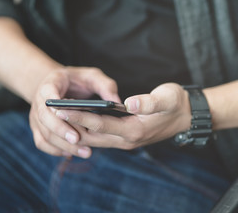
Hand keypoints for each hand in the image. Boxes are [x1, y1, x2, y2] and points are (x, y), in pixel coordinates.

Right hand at [29, 67, 120, 157]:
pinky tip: (72, 154)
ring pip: (45, 134)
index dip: (56, 105)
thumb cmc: (77, 79)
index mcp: (50, 84)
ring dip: (62, 144)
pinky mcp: (38, 128)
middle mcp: (39, 101)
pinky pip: (42, 142)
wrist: (57, 84)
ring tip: (85, 152)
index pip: (48, 94)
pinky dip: (55, 150)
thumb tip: (116, 102)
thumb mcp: (92, 76)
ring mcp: (36, 116)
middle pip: (44, 118)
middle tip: (77, 139)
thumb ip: (105, 85)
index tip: (68, 114)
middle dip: (60, 130)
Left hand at [54, 83, 191, 149]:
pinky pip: (100, 138)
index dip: (79, 115)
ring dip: (76, 130)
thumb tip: (129, 102)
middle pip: (91, 137)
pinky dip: (86, 131)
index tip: (60, 107)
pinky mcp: (125, 137)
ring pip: (94, 139)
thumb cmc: (176, 104)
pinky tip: (75, 121)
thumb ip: (149, 101)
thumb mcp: (167, 98)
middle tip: (49, 113)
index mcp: (134, 131)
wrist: (187, 116)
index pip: (99, 125)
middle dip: (70, 126)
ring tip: (57, 116)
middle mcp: (127, 140)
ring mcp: (126, 140)